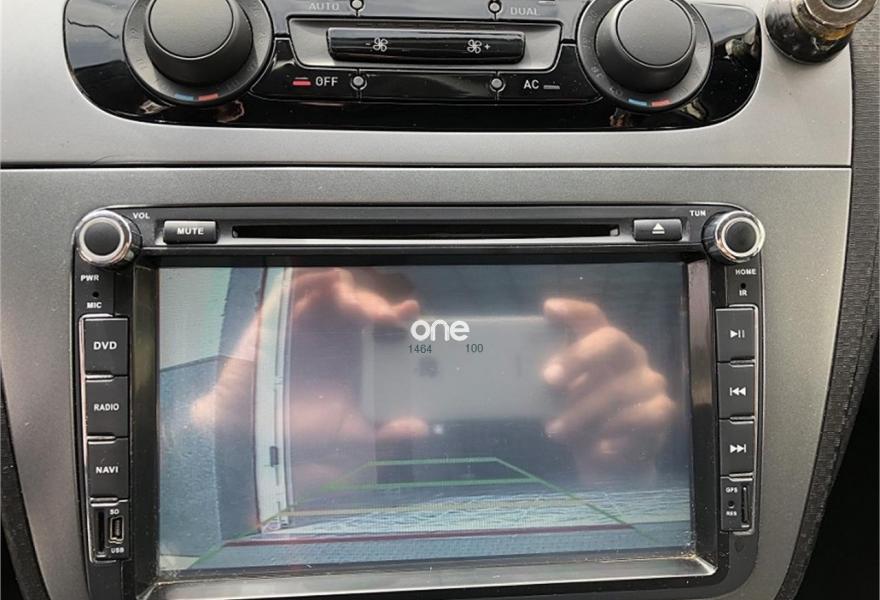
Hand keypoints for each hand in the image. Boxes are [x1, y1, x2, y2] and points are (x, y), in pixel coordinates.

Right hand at [286, 268, 426, 495]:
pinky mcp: (276, 323)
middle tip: (387, 315)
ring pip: (332, 295)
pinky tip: (332, 280)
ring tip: (362, 306)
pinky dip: (312, 281)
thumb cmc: (296, 435)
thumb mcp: (350, 436)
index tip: (411, 311)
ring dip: (350, 292)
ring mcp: (304, 327)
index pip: (381, 325)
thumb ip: (385, 433)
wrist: (249, 441)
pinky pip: (293, 293)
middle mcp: (332, 337)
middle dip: (376, 303)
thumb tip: (421, 429)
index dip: (398, 314)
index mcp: (353, 356)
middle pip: (360, 304)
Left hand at [541, 298, 677, 480]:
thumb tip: (527, 380)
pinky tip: (597, 449)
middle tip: (548, 379)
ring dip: (582, 413)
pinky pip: (638, 419)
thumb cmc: (582, 421)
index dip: (573, 310)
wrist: (610, 463)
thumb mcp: (561, 402)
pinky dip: (612, 436)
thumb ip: (551, 386)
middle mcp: (631, 356)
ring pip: (617, 389)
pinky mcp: (662, 411)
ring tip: (556, 431)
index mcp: (603, 346)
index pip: (592, 317)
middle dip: (578, 357)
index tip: (549, 309)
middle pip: (612, 340)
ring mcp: (650, 382)